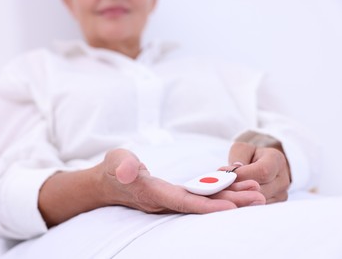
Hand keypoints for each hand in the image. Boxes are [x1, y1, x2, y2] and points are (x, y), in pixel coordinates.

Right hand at [99, 149, 265, 213]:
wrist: (110, 182)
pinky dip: (220, 192)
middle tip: (258, 199)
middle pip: (201, 204)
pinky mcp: (175, 195)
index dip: (206, 205)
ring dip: (230, 198)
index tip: (231, 207)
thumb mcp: (115, 162)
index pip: (182, 201)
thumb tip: (128, 170)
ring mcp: (172, 200)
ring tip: (256, 193)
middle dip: (229, 203)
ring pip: (204, 201)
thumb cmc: (114, 170)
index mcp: (152, 193)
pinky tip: (237, 187)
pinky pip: (201, 195)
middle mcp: (166, 201)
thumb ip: (122, 165)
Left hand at [220, 142, 290, 203]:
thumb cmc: (251, 155)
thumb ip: (238, 156)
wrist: (264, 165)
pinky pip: (257, 209)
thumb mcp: (243, 149)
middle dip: (238, 190)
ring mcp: (280, 195)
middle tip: (220, 188)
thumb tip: (232, 171)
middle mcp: (282, 179)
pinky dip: (243, 206)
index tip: (227, 175)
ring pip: (258, 202)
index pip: (263, 171)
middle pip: (261, 190)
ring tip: (224, 194)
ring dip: (239, 200)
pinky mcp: (274, 206)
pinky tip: (231, 201)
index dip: (243, 175)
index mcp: (276, 161)